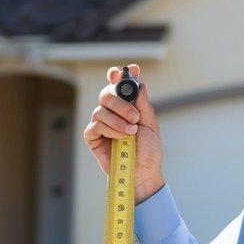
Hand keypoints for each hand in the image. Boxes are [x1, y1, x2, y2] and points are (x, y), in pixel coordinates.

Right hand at [83, 64, 164, 202]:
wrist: (143, 174)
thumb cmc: (148, 152)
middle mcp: (112, 112)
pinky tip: (121, 138)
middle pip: (106, 93)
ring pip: (101, 109)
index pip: (119, 86)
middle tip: (135, 116)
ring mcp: (101, 124)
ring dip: (118, 120)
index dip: (121, 75)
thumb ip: (144, 105)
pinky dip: (110, 129)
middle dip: (120, 101)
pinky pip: (96, 125)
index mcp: (127, 107)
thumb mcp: (150, 126)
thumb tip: (141, 84)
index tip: (130, 69)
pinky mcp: (93, 137)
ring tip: (131, 132)